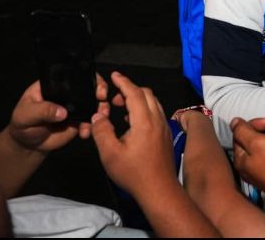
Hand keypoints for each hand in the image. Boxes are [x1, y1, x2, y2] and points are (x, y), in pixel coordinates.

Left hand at [7, 75, 107, 153]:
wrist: (28, 144)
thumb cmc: (23, 124)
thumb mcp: (26, 115)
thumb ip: (42, 111)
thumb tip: (62, 112)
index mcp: (54, 85)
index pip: (72, 74)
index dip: (85, 76)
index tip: (93, 84)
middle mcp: (68, 93)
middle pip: (89, 85)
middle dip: (100, 88)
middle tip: (101, 97)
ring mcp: (76, 106)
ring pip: (94, 102)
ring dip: (101, 108)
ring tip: (99, 118)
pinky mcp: (80, 120)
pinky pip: (91, 120)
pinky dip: (92, 126)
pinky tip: (85, 132)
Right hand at [91, 72, 174, 198]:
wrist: (159, 189)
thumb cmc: (134, 173)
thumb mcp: (110, 153)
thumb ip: (102, 131)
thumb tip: (98, 116)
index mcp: (144, 121)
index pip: (135, 93)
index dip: (123, 82)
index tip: (114, 75)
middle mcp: (158, 120)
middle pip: (146, 94)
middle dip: (130, 90)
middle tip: (113, 97)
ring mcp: (164, 128)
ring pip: (153, 103)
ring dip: (138, 99)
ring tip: (120, 108)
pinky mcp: (166, 136)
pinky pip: (156, 113)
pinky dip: (144, 109)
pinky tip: (132, 122)